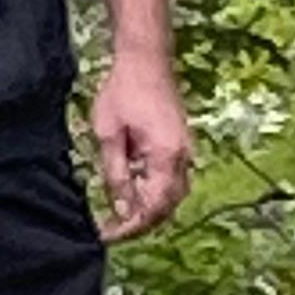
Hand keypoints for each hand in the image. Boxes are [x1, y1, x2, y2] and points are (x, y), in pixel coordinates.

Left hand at [89, 50, 192, 244]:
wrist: (145, 59)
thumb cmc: (123, 90)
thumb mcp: (109, 134)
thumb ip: (116, 173)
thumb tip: (121, 207)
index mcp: (166, 156)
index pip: (153, 207)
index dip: (131, 226)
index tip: (108, 235)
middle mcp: (183, 157)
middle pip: (167, 206)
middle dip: (140, 223)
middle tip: (113, 230)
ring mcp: (185, 150)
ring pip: (172, 195)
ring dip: (148, 209)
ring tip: (120, 215)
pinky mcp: (180, 144)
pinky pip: (172, 179)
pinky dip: (154, 192)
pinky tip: (132, 191)